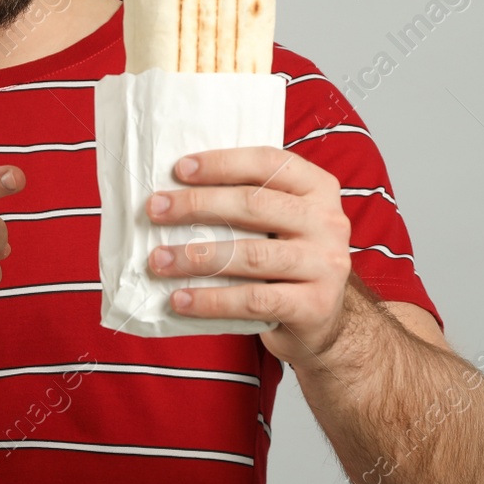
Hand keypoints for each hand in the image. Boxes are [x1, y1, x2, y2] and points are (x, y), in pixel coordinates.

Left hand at [144, 147, 350, 366]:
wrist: (323, 320)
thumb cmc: (286, 259)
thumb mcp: (279, 221)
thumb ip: (247, 200)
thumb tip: (175, 191)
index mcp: (318, 188)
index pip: (268, 163)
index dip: (222, 163)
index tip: (179, 169)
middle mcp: (328, 221)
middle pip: (254, 205)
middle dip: (197, 205)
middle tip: (155, 210)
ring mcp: (326, 264)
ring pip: (251, 255)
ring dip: (196, 257)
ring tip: (159, 259)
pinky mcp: (315, 305)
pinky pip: (253, 300)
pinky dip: (211, 300)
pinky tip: (180, 299)